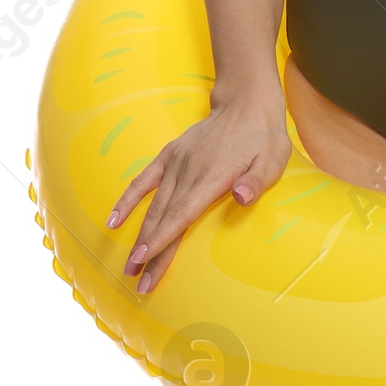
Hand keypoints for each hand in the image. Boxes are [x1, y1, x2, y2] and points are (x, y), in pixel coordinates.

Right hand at [105, 91, 290, 293]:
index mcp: (212, 177)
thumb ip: (256, 181)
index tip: (145, 261)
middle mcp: (189, 172)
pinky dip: (127, 200)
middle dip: (150, 253)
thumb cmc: (263, 138)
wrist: (246, 103)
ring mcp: (176, 163)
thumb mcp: (273, 159)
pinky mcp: (169, 156)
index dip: (162, 240)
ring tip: (129, 266)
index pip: (182, 215)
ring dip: (140, 236)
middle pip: (164, 218)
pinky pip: (143, 180)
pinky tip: (112, 220)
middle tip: (138, 283)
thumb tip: (242, 198)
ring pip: (153, 206)